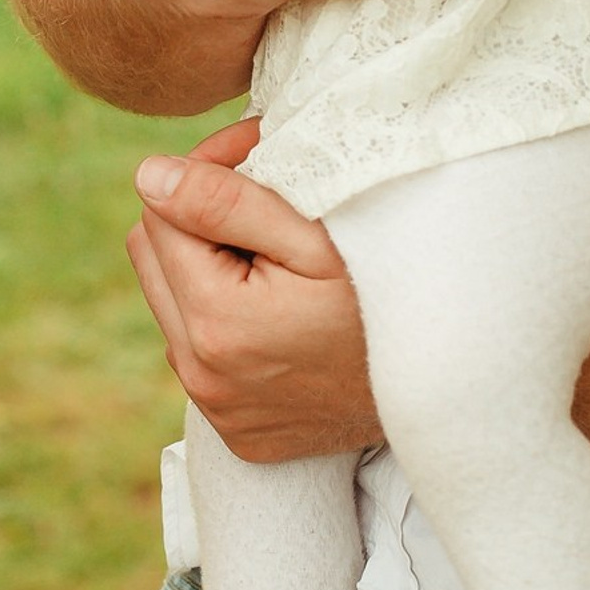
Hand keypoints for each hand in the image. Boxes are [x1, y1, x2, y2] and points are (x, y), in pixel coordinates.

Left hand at [127, 117, 380, 461]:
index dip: (203, 172)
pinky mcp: (235, 431)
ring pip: (168, 301)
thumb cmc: (385, 294)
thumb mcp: (314, 237)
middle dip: (194, 218)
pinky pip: (196, 352)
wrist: (441, 385)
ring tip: (275, 259)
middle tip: (261, 201)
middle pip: (149, 255)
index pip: (158, 211)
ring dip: (205, 269)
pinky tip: (278, 309)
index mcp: (214, 321)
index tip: (254, 158)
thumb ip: (224, 201)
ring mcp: (217, 410)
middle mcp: (201, 376)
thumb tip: (148, 175)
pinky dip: (223, 320)